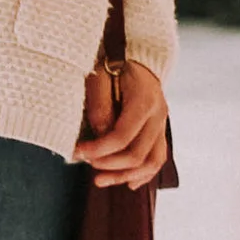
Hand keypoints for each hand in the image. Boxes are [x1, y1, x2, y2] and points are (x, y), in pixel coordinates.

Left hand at [75, 60, 168, 188]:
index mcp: (144, 100)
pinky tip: (128, 183)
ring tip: (100, 181)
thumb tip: (100, 136)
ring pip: (152, 161)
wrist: (137, 55)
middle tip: (85, 162)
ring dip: (125, 175)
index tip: (77, 151)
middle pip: (138, 154)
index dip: (99, 149)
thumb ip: (99, 105)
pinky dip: (143, 174)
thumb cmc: (114, 63)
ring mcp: (162, 124)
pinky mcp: (159, 130)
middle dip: (109, 164)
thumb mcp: (99, 76)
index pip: (122, 136)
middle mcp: (158, 115)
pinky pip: (157, 158)